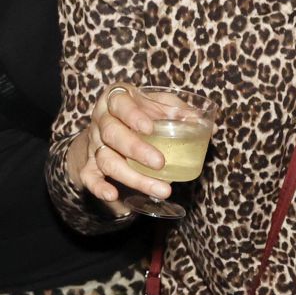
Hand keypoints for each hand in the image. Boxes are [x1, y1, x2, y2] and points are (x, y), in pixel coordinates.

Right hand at [62, 84, 181, 213]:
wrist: (109, 125)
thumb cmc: (140, 112)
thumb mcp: (158, 103)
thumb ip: (178, 110)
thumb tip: (206, 124)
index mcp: (116, 99)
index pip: (120, 104)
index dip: (133, 115)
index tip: (150, 128)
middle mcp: (101, 120)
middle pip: (112, 134)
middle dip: (136, 150)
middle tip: (160, 163)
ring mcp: (94, 143)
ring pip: (107, 160)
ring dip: (133, 177)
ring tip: (161, 190)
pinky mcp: (89, 164)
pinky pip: (89, 176)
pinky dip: (99, 187)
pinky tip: (113, 195)